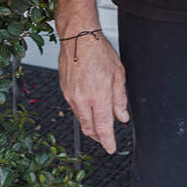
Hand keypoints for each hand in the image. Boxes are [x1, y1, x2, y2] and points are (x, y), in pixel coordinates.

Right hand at [57, 28, 129, 153]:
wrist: (78, 37)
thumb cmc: (98, 51)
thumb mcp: (117, 74)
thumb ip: (120, 99)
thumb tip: (122, 116)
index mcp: (98, 96)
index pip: (103, 127)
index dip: (108, 141)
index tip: (111, 148)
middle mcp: (82, 99)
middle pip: (89, 128)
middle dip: (99, 137)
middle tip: (106, 138)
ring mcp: (71, 96)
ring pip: (81, 120)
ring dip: (91, 125)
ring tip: (100, 122)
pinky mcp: (64, 91)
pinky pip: (75, 109)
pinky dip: (84, 112)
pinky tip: (90, 106)